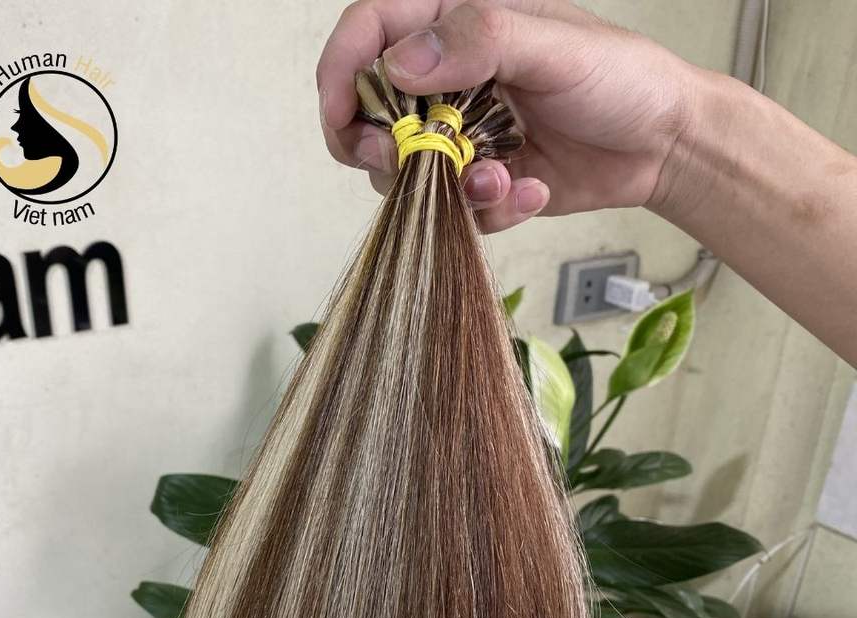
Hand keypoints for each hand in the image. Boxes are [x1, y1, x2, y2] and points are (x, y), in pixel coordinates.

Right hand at [316, 0, 698, 231]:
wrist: (662, 144)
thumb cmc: (621, 77)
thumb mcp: (553, 45)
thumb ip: (477, 42)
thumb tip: (399, 64)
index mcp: (457, 23)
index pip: (369, 30)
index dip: (341, 72)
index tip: (340, 117)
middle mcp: (449, 78)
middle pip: (371, 114)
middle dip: (383, 148)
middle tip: (409, 163)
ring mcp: (462, 133)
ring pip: (407, 170)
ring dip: (445, 187)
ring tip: (500, 180)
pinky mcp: (480, 178)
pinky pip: (454, 206)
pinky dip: (487, 209)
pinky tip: (529, 191)